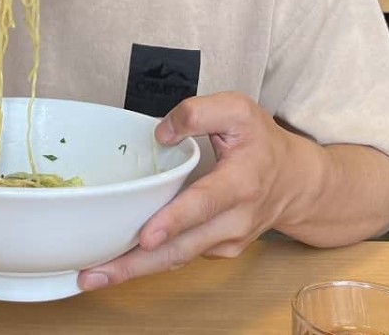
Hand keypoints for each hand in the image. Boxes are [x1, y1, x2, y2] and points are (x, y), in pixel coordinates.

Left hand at [78, 92, 302, 290]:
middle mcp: (233, 220)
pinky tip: (115, 262)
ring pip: (176, 260)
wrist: (297, 182)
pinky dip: (147, 262)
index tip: (146, 236)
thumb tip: (160, 134)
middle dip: (136, 264)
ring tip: (91, 277)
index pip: (204, 203)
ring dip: (133, 270)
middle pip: (182, 248)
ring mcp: (225, 241)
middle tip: (93, 274)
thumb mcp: (238, 110)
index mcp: (240, 182)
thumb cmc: (262, 143)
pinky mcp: (217, 251)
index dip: (175, 220)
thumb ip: (198, 113)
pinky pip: (179, 257)